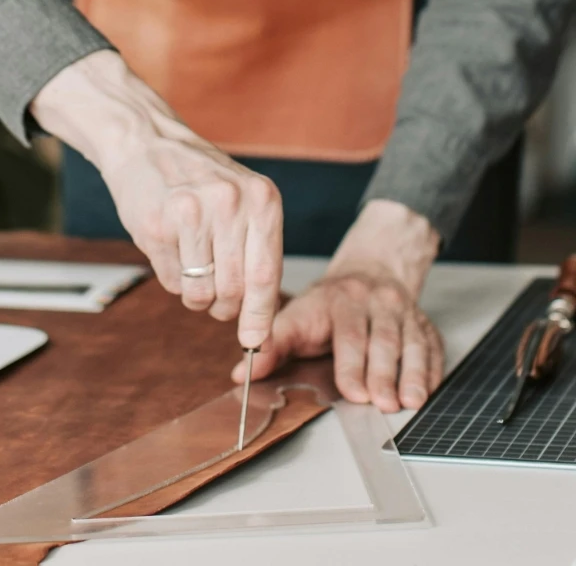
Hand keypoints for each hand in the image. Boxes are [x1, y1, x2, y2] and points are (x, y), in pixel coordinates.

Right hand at [30, 51, 282, 348]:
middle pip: (234, 291)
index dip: (261, 316)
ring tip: (194, 269)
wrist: (147, 143)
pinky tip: (172, 250)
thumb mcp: (244, 198)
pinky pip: (172, 282)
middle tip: (218, 301)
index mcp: (261, 198)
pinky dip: (174, 279)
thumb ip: (257, 249)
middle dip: (225, 308)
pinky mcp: (155, 226)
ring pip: (200, 293)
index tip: (256, 341)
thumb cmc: (200, 178)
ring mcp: (189, 213)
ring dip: (198, 297)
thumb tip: (259, 319)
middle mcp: (228, 203)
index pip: (266, 274)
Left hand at [232, 200, 442, 411]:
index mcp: (339, 300)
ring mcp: (403, 312)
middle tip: (383, 403)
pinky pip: (433, 345)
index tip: (354, 391)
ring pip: (411, 342)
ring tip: (410, 401)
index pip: (347, 333)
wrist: (369, 272)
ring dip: (412, 373)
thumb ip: (272, 345)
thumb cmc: (327, 306)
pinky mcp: (424, 324)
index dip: (351, 364)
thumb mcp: (295, 317)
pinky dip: (432, 369)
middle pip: (381, 339)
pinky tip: (428, 389)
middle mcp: (374, 302)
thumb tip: (242, 375)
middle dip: (383, 373)